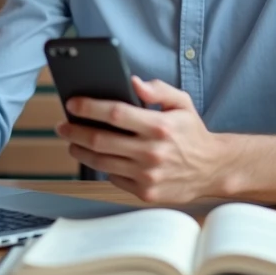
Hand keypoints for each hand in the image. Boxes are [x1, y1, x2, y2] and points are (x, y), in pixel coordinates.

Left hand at [56, 77, 224, 203]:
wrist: (212, 169)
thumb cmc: (193, 133)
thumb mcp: (182, 103)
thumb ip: (158, 89)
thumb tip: (133, 82)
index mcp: (160, 126)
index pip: (115, 113)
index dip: (89, 108)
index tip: (72, 103)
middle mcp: (152, 152)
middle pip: (101, 140)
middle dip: (75, 131)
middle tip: (62, 125)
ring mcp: (148, 175)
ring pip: (102, 162)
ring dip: (80, 151)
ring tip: (72, 141)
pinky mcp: (146, 192)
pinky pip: (114, 178)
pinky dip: (102, 167)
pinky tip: (98, 157)